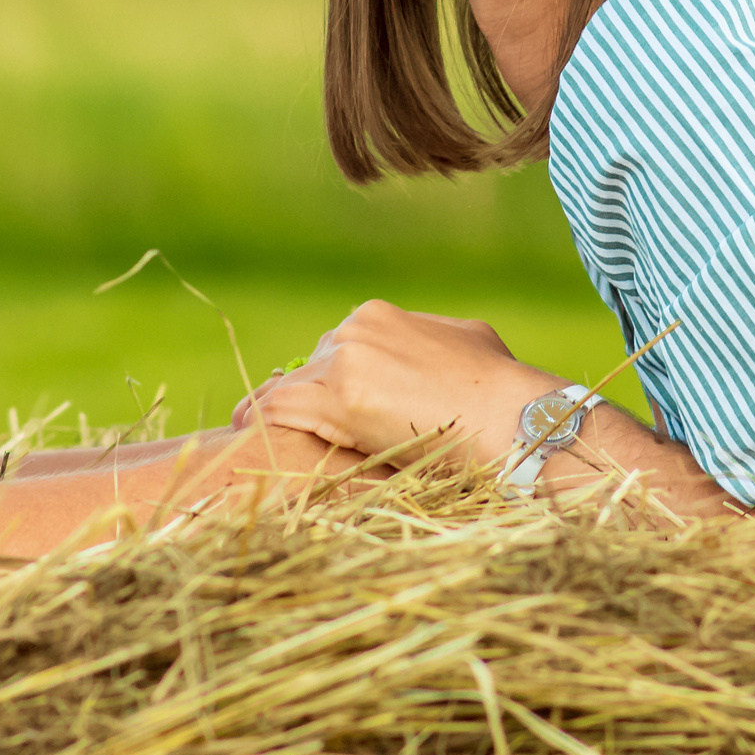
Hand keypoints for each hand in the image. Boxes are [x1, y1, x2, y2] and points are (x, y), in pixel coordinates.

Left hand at [229, 300, 558, 467]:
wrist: (512, 413)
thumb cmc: (501, 386)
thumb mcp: (466, 341)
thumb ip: (431, 338)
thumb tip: (435, 343)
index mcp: (377, 316)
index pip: (334, 352)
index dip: (330, 385)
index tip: (325, 412)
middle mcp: (353, 331)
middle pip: (310, 371)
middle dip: (311, 403)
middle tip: (304, 437)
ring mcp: (343, 361)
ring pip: (290, 389)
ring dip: (281, 415)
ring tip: (256, 437)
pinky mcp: (337, 397)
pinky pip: (278, 407)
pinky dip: (258, 421)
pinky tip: (243, 436)